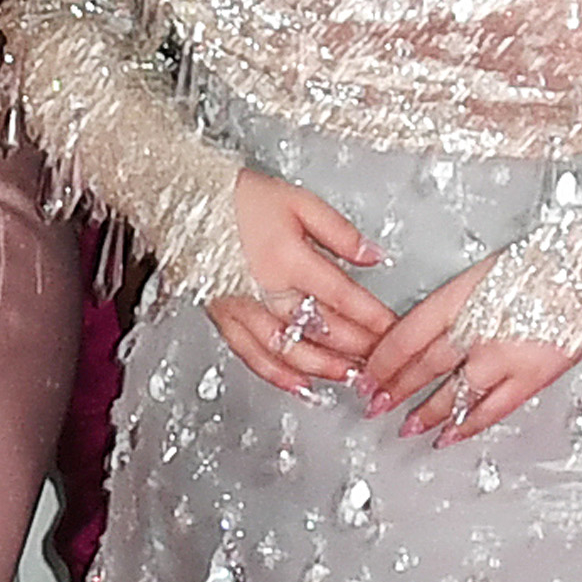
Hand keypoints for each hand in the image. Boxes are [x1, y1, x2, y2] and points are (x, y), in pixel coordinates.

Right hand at [208, 175, 394, 399]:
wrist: (185, 199)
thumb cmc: (240, 197)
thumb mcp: (299, 201)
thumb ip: (340, 232)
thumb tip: (374, 256)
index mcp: (288, 258)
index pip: (343, 297)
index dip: (373, 318)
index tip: (395, 331)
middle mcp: (265, 289)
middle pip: (320, 329)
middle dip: (356, 348)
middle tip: (381, 361)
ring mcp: (242, 307)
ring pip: (288, 350)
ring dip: (323, 367)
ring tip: (350, 376)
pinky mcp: (223, 316)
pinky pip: (251, 354)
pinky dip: (277, 374)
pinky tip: (300, 384)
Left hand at [354, 266, 578, 443]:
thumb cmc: (546, 264)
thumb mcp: (484, 272)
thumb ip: (453, 305)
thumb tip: (424, 332)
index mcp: (460, 297)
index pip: (405, 336)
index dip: (381, 361)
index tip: (366, 374)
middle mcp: (476, 329)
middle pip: (422, 367)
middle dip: (393, 390)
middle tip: (374, 403)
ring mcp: (503, 358)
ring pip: (451, 394)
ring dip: (424, 413)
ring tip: (405, 425)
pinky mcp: (530, 378)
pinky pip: (489, 410)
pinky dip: (465, 426)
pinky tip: (448, 436)